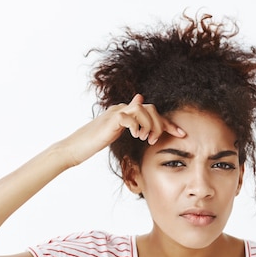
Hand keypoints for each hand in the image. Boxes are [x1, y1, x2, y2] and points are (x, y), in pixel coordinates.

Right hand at [61, 94, 185, 166]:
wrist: (74, 148)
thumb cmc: (93, 143)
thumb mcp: (115, 135)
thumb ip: (129, 126)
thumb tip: (139, 115)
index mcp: (125, 113)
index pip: (151, 113)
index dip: (167, 123)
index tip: (181, 134)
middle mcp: (122, 109)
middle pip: (151, 109)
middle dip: (161, 124)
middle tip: (158, 140)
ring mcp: (116, 112)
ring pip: (144, 110)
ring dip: (150, 125)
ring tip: (147, 139)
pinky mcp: (111, 120)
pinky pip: (131, 116)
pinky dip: (137, 126)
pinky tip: (137, 136)